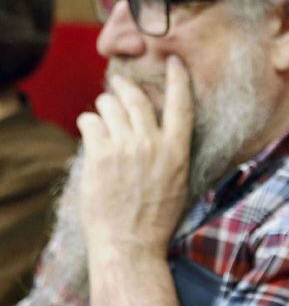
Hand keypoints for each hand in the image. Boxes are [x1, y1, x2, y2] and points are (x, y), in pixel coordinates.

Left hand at [76, 56, 193, 258]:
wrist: (130, 244)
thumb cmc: (156, 217)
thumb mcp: (178, 180)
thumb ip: (170, 150)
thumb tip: (158, 127)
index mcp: (177, 150)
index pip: (181, 104)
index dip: (178, 79)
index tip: (174, 61)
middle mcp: (152, 144)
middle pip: (137, 99)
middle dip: (125, 88)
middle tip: (119, 86)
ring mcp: (125, 149)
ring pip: (110, 106)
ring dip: (104, 106)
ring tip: (102, 113)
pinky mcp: (99, 156)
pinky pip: (90, 122)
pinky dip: (89, 123)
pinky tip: (91, 131)